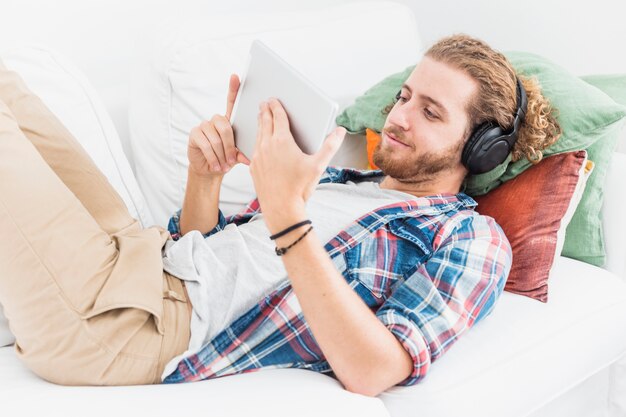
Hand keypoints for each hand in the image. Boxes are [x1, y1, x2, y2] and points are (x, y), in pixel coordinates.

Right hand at [187, 74, 250, 178]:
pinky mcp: (194, 133)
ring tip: (224, 166)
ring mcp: (204, 125)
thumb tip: (248, 157)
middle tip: (232, 162)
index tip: (236, 76)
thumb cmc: (226, 159)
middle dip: (230, 147)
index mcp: (229, 121)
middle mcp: (216, 120)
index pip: (231, 102)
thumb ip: (242, 152)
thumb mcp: (237, 155)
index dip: (233, 89)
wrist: (210, 170)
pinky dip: (213, 158)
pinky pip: (206, 145)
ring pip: (216, 139)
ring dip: (221, 156)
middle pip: (226, 128)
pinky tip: (215, 166)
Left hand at [249, 98, 345, 232]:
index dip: (276, 106)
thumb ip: (330, 146)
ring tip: (261, 118)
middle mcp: (267, 145)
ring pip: (257, 134)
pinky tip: (259, 142)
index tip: (273, 99)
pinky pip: (254, 148)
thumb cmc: (300, 187)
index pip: (277, 117)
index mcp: (282, 141)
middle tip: (265, 104)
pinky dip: (256, 140)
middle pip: (264, 122)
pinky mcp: (253, 167)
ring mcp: (258, 156)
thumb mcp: (318, 166)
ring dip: (260, 124)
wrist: (281, 208)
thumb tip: (340, 131)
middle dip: (265, 111)